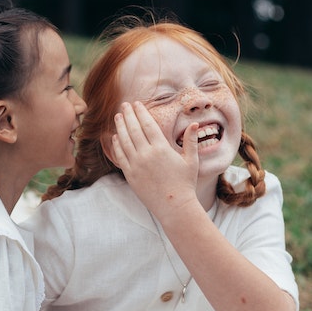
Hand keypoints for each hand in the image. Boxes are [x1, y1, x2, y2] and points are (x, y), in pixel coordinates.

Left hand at [111, 101, 199, 216]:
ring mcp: (136, 165)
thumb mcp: (191, 161)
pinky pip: (121, 156)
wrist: (174, 206)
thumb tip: (196, 123)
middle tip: (124, 105)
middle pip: (134, 129)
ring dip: (120, 127)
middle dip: (128, 115)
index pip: (148, 124)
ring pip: (124, 141)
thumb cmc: (185, 184)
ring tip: (118, 117)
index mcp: (161, 148)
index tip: (136, 104)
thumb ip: (191, 141)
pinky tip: (115, 137)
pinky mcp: (130, 175)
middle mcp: (146, 154)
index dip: (141, 112)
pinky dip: (117, 145)